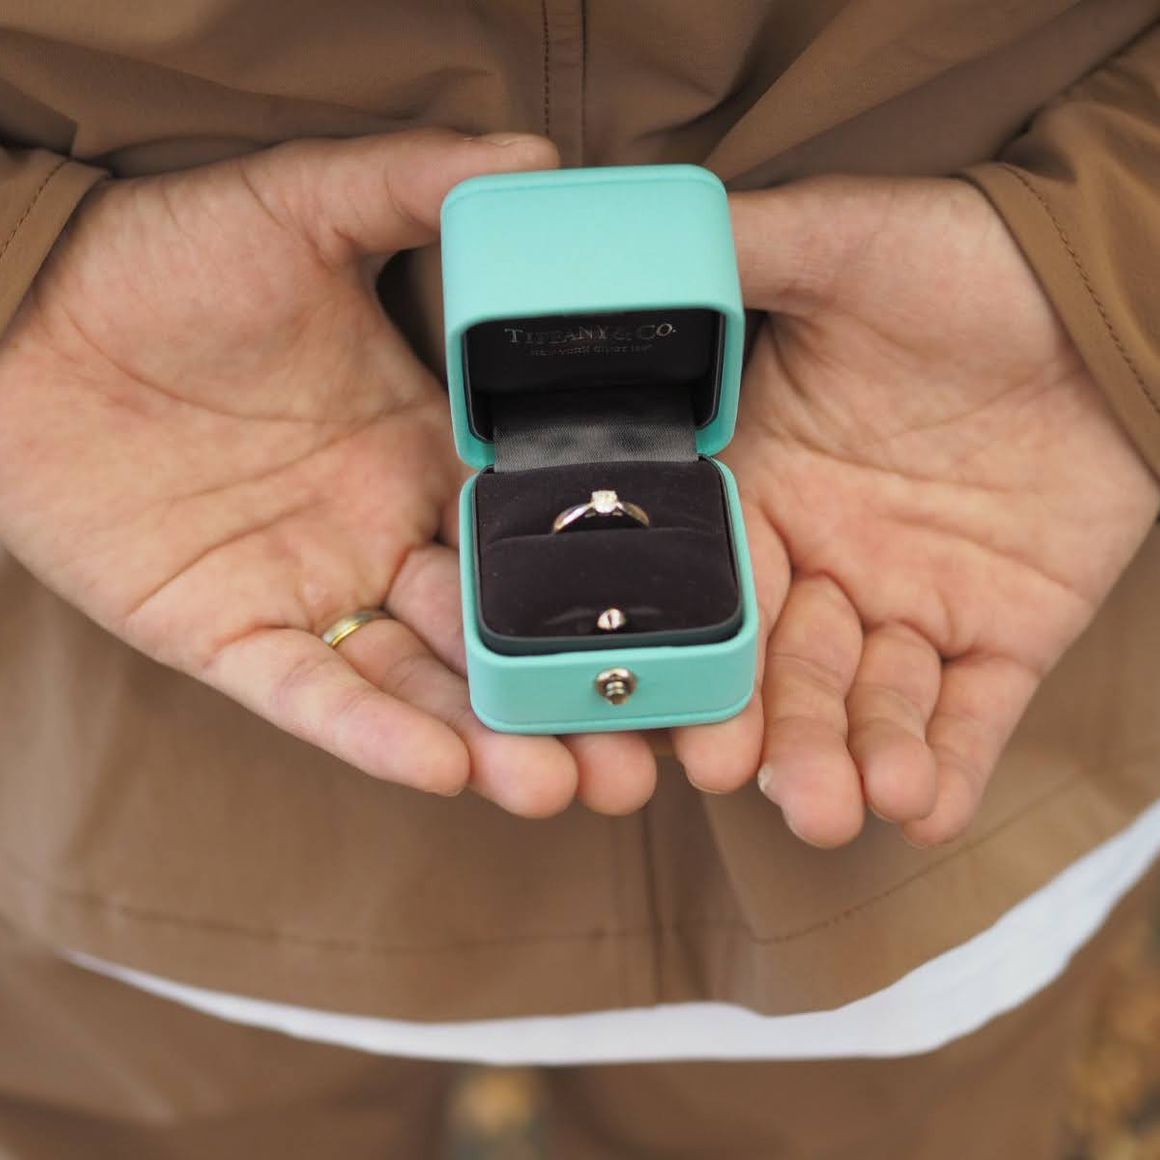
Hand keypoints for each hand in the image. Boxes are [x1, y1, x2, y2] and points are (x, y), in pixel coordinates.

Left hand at [0, 129, 659, 816]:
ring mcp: (313, 592)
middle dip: (566, 698)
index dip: (600, 588)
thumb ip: (410, 185)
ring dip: (491, 736)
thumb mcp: (299, 210)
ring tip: (562, 783)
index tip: (679, 631)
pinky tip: (445, 766)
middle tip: (641, 756)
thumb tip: (538, 163)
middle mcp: (386, 533)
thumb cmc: (163, 261)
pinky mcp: (229, 637)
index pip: (533, 533)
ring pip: (420, 685)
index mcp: (426, 451)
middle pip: (494, 634)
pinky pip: (311, 695)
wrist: (22, 313)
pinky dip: (373, 735)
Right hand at [674, 176, 1158, 845]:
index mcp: (760, 484)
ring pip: (866, 703)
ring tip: (850, 803)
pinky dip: (947, 764)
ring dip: (853, 759)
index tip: (687, 712)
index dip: (698, 651)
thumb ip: (738, 256)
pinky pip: (969, 712)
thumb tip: (621, 249)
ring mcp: (910, 601)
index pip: (712, 585)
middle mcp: (820, 557)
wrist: (1105, 291)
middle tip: (771, 783)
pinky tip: (922, 808)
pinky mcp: (1002, 633)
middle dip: (776, 732)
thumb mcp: (842, 240)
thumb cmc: (964, 259)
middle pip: (782, 666)